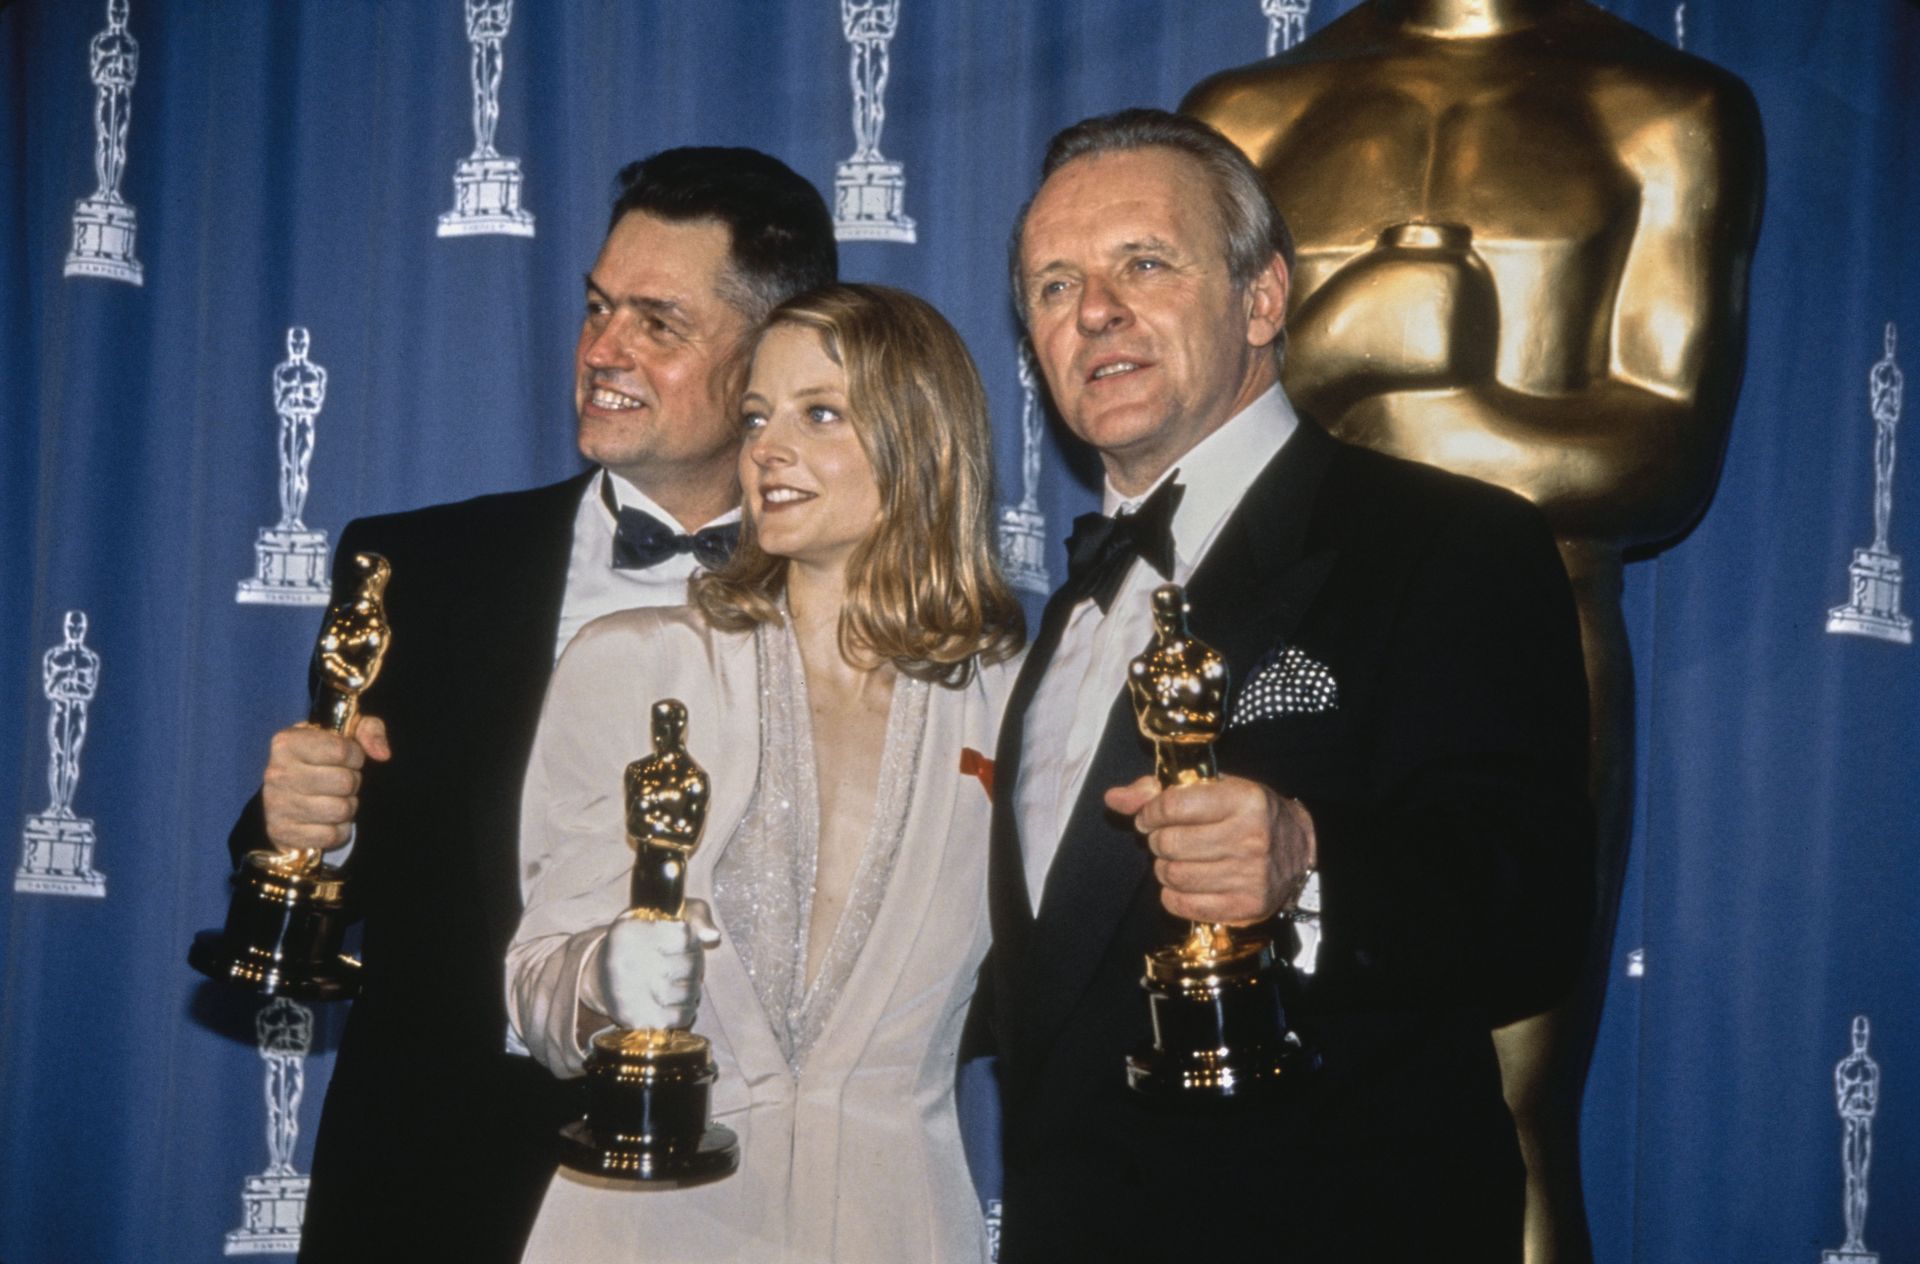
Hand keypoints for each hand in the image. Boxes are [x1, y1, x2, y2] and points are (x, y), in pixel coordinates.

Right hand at [260, 718, 390, 852]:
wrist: (287, 795)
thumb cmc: (322, 759)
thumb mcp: (346, 734)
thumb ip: (369, 730)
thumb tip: (382, 754)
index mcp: (288, 742)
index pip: (342, 751)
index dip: (356, 756)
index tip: (350, 759)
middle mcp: (277, 773)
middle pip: (344, 782)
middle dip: (353, 782)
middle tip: (343, 782)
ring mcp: (276, 804)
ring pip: (340, 810)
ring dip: (347, 807)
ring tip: (335, 799)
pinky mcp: (282, 832)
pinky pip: (331, 835)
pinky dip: (339, 830)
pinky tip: (328, 820)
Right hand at [597, 900, 721, 1031]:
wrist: (600, 977)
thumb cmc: (640, 942)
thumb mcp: (660, 915)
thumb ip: (694, 914)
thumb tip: (712, 935)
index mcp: (631, 932)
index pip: (685, 936)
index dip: (693, 940)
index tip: (684, 942)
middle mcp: (626, 962)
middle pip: (689, 965)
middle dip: (695, 964)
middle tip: (686, 965)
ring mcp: (630, 994)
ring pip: (688, 992)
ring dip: (693, 988)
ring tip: (682, 982)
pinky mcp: (637, 1019)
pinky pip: (682, 1016)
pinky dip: (687, 1009)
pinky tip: (677, 1001)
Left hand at [1104, 774, 1315, 924]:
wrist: (1300, 850)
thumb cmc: (1249, 814)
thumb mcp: (1215, 790)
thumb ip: (1160, 791)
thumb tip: (1114, 798)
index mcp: (1243, 799)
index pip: (1173, 806)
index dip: (1150, 812)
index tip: (1149, 817)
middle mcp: (1249, 837)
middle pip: (1169, 843)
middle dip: (1158, 841)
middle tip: (1167, 840)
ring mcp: (1249, 875)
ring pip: (1174, 875)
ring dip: (1165, 868)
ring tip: (1177, 861)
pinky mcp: (1246, 906)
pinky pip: (1185, 905)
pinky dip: (1174, 896)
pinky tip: (1185, 884)